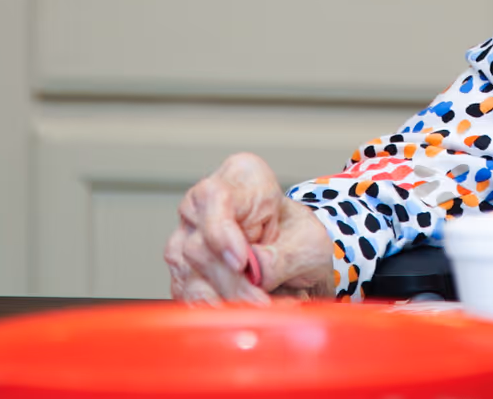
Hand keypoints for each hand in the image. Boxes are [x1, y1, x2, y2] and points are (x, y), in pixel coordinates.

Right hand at [166, 153, 336, 303]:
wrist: (298, 257)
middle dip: (233, 283)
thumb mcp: (308, 241)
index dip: (221, 233)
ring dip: (226, 303)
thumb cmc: (302, 238)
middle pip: (198, 247)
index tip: (241, 262)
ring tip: (262, 310)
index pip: (214, 198)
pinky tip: (245, 315)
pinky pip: (188, 298)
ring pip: (188, 278)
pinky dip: (218, 313)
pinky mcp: (185, 272)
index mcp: (240, 177)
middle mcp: (205, 205)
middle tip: (264, 303)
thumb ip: (282, 255)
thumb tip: (255, 271)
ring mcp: (188, 238)